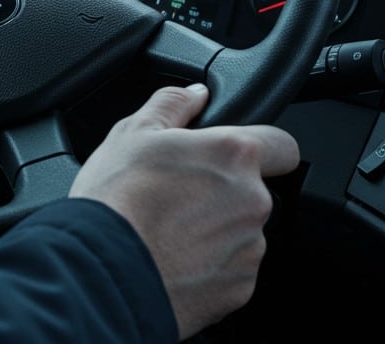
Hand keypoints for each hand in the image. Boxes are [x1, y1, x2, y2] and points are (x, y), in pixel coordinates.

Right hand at [69, 84, 298, 339]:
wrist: (102, 272)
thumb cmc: (115, 201)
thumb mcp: (132, 133)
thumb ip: (172, 104)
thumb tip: (194, 94)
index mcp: (233, 156)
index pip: (282, 145)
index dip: (262, 148)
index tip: (235, 157)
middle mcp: (253, 202)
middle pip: (253, 192)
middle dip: (222, 194)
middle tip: (177, 198)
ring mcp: (249, 250)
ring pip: (241, 234)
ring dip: (215, 232)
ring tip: (168, 233)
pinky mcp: (239, 291)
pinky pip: (231, 272)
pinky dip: (208, 268)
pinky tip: (172, 261)